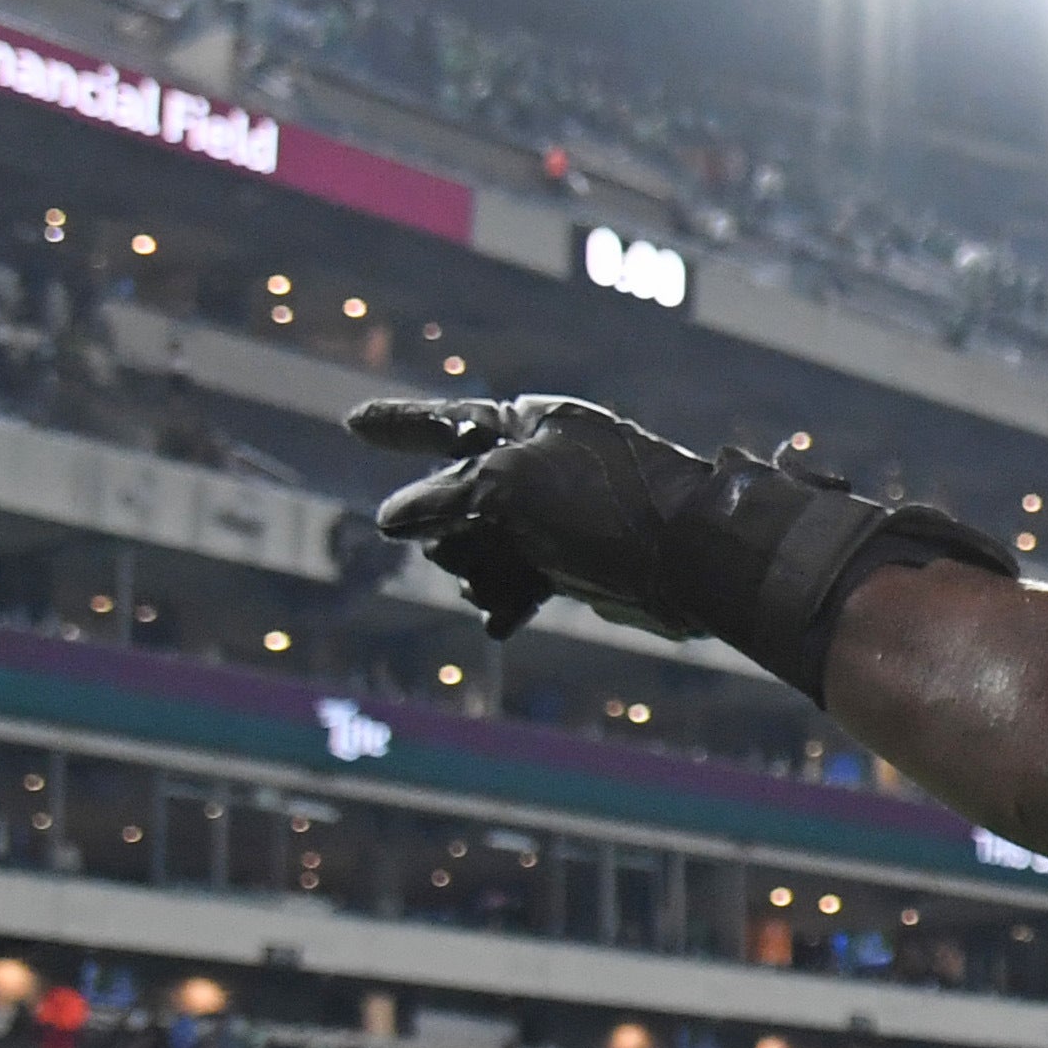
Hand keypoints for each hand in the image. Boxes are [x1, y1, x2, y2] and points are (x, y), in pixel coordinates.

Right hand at [345, 395, 715, 643]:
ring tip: (499, 589)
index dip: (398, 424)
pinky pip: (519, 578)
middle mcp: (541, 464)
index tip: (354, 423)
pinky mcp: (575, 560)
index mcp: (532, 424)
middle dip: (448, 529)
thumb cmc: (607, 504)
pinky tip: (499, 623)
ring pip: (481, 544)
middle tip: (470, 545)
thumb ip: (444, 496)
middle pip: (455, 497)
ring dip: (478, 571)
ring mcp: (556, 514)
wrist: (694, 560)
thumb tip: (389, 518)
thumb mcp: (512, 486)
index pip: (447, 423)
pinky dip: (506, 599)